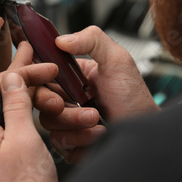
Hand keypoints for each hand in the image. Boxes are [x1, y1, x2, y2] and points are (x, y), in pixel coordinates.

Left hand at [0, 43, 58, 181]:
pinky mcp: (6, 153)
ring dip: (34, 96)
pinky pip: (18, 124)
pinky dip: (33, 113)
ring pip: (14, 108)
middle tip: (49, 68)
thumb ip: (16, 105)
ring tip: (52, 85)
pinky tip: (45, 107)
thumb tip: (12, 77)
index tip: (42, 61)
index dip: (23, 69)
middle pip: (5, 93)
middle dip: (29, 79)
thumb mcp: (24, 140)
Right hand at [35, 26, 158, 162]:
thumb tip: (61, 39)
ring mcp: (65, 121)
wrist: (143, 130)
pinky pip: (58, 141)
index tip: (52, 76)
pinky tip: (96, 133)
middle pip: (38, 98)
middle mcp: (65, 98)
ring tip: (96, 119)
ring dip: (72, 121)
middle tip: (64, 103)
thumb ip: (92, 40)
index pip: (40, 72)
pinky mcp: (68, 142)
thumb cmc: (134, 98)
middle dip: (52, 102)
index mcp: (71, 76)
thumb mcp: (117, 60)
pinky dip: (78, 137)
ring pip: (47, 121)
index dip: (38, 75)